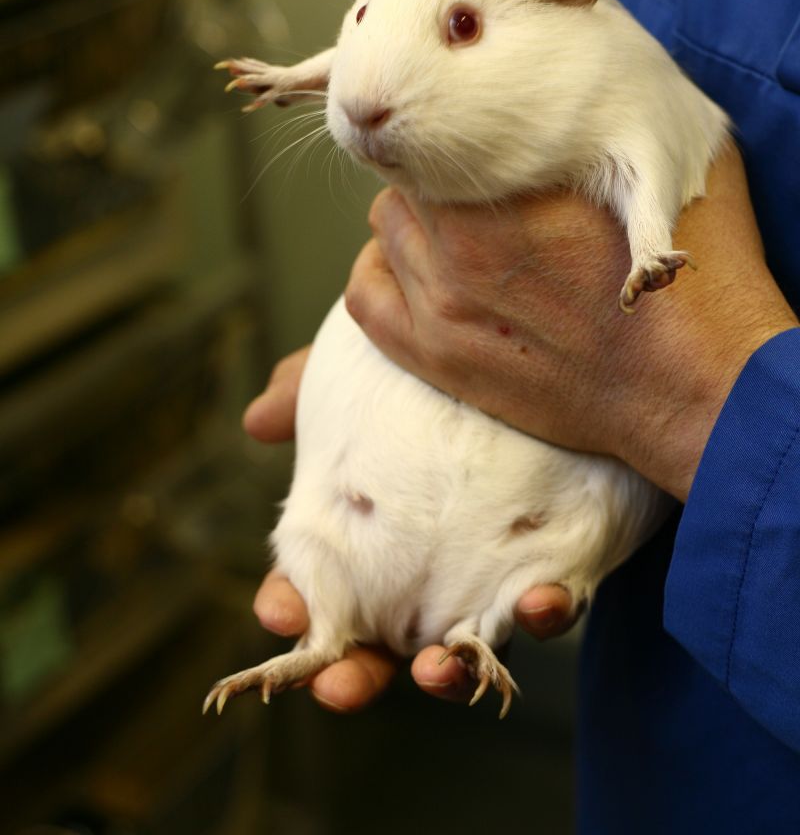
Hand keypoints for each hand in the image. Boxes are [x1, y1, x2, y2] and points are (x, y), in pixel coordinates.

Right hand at [245, 350, 577, 711]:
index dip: (291, 603)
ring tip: (433, 672)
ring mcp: (482, 580)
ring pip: (458, 651)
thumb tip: (259, 422)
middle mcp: (421, 573)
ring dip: (442, 675)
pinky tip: (539, 601)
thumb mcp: (361, 378)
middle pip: (377, 648)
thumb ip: (306, 391)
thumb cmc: (419, 382)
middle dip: (354, 678)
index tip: (278, 609)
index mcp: (365, 539)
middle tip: (337, 688)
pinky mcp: (545, 565)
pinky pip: (546, 607)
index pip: (316, 586)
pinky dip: (542, 614)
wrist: (520, 363)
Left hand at [344, 141, 797, 501]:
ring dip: (414, 223)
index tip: (479, 141)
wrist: (694, 387)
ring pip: (386, 229)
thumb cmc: (692, 279)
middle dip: (437, 178)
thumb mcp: (664, 172)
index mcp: (512, 189)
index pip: (442, 135)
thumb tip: (577, 88)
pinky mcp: (437, 357)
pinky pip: (364, 298)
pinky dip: (380, 273)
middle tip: (475, 192)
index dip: (458, 133)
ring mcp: (441, 305)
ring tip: (456, 234)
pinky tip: (413, 272)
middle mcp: (463, 243)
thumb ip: (602, 128)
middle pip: (409, 177)